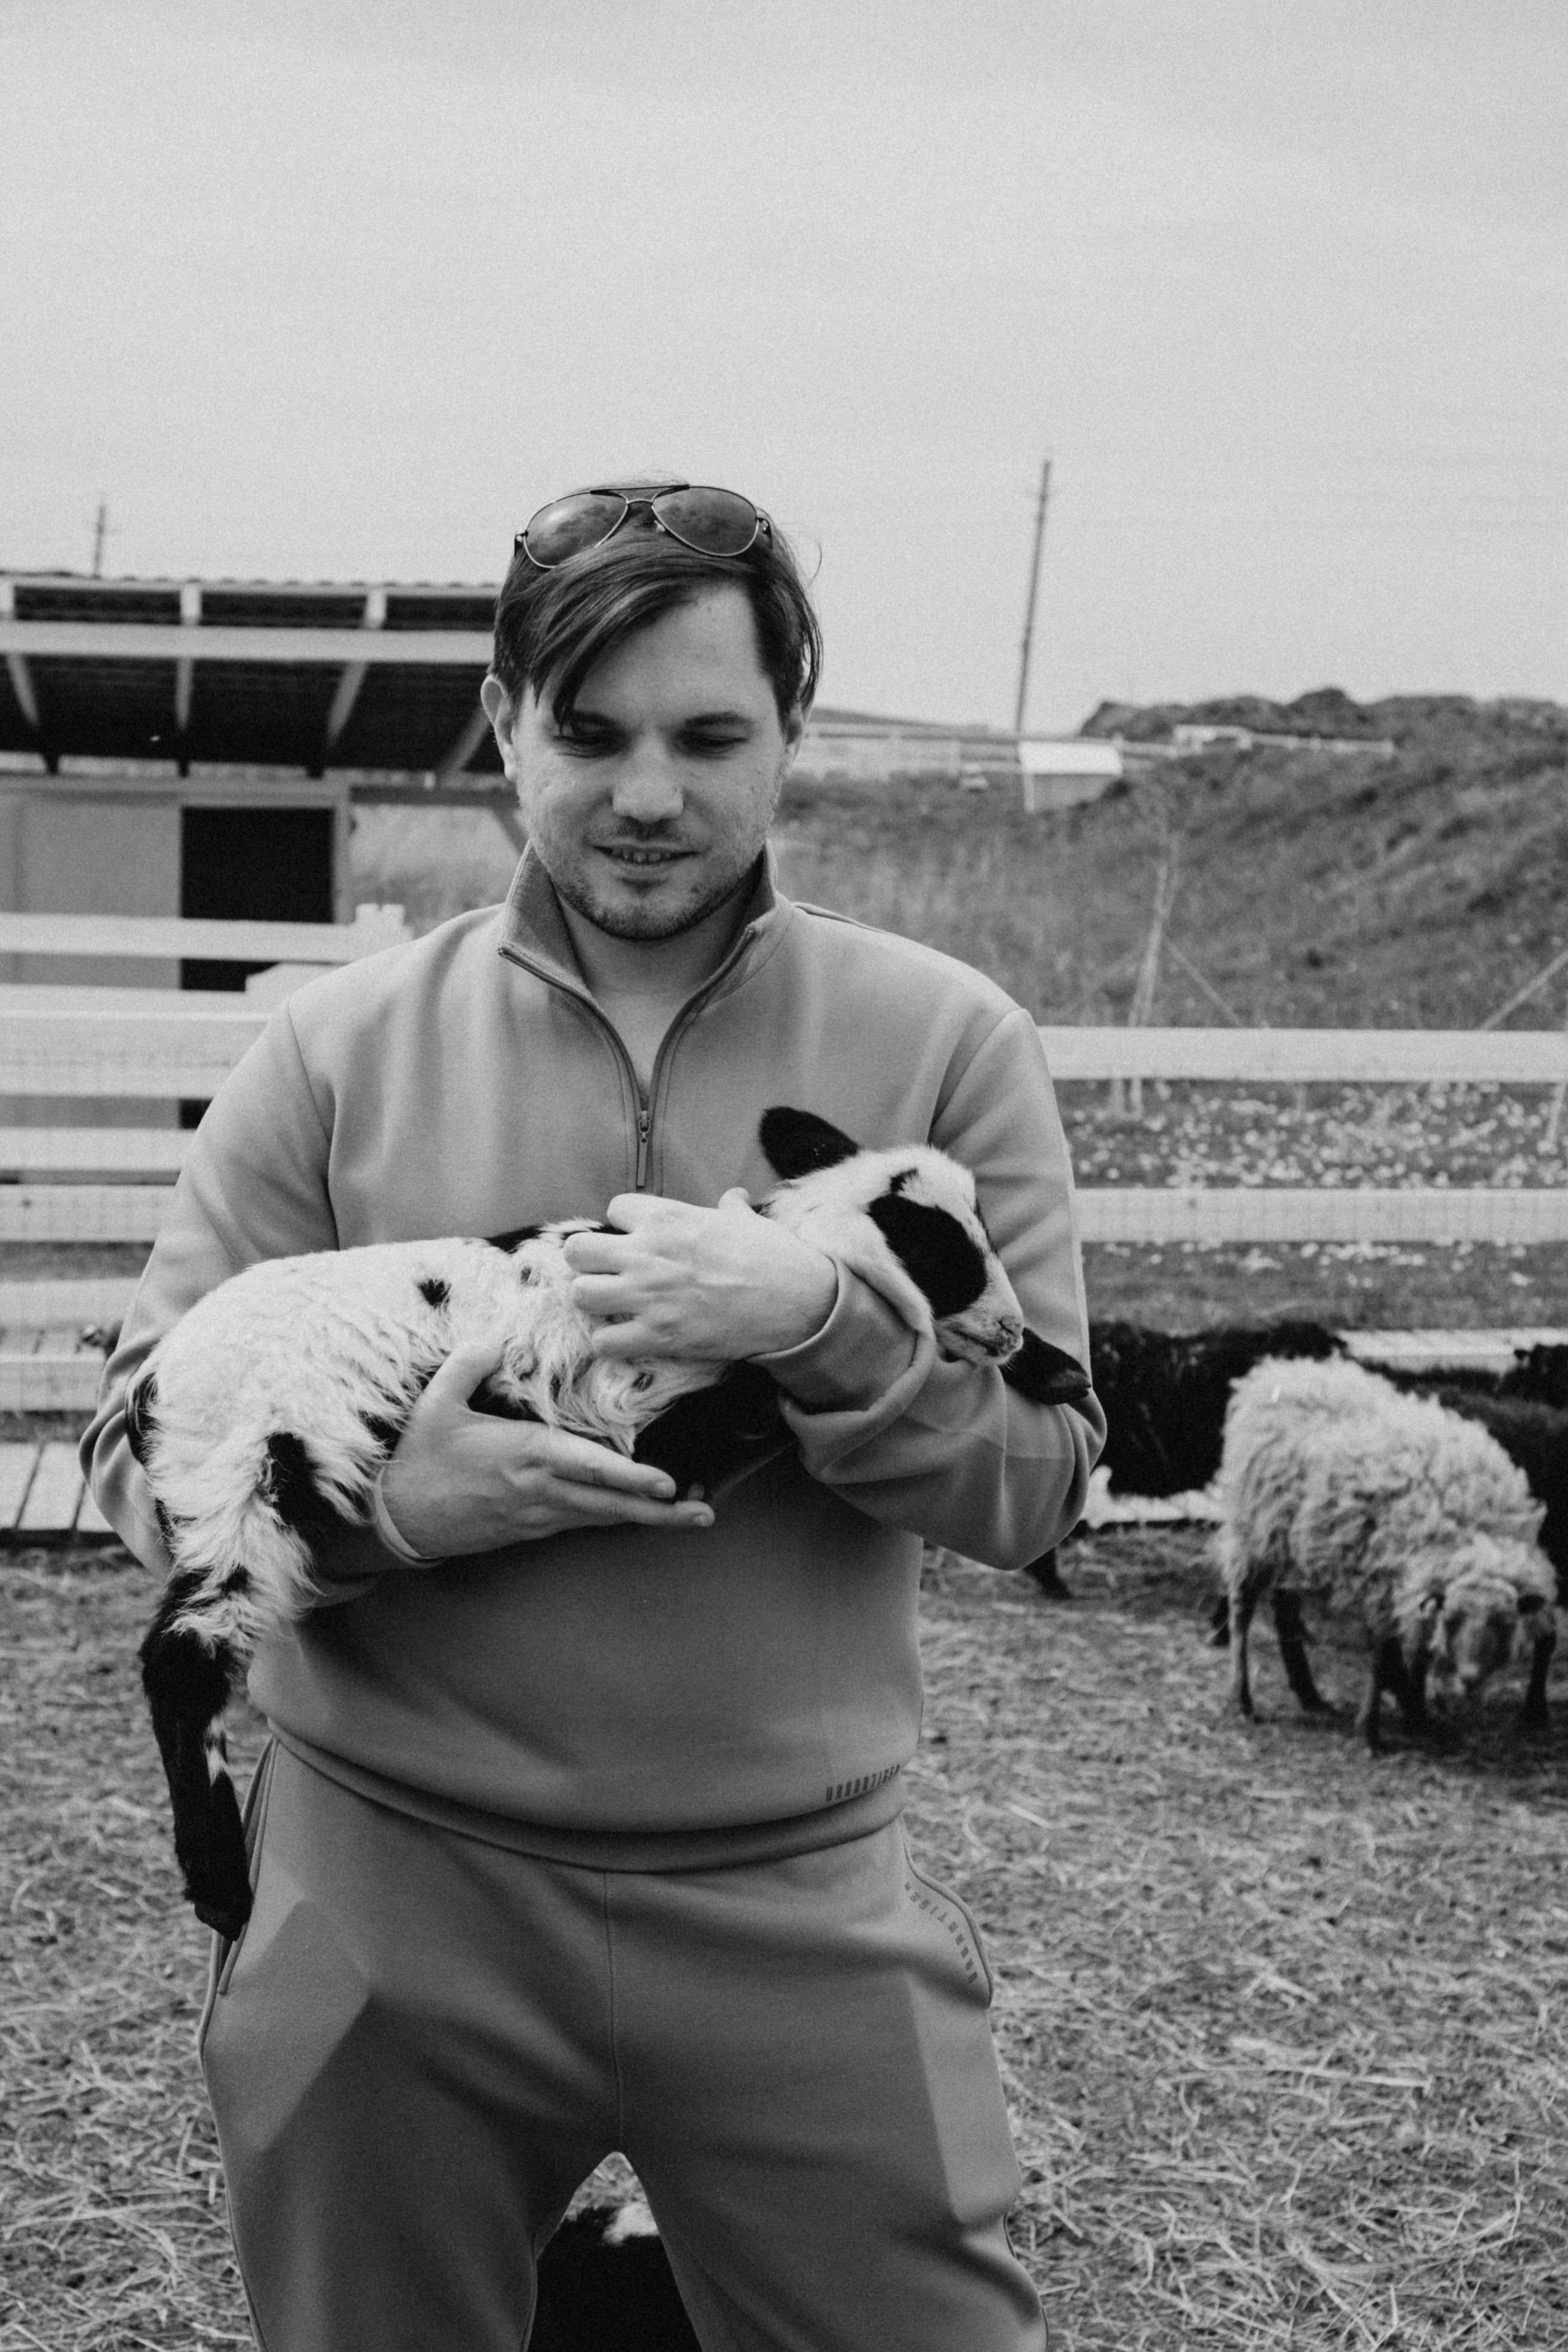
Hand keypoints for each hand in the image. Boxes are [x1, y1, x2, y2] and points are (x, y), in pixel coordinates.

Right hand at [378, 1342, 714, 1557]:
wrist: (394, 1517)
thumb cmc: (417, 1458)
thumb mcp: (434, 1404)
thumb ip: (466, 1366)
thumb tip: (491, 1338)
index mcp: (523, 1456)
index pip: (586, 1468)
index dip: (628, 1477)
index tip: (665, 1482)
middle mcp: (539, 1490)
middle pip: (608, 1504)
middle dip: (658, 1510)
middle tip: (702, 1512)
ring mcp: (537, 1514)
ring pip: (602, 1518)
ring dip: (647, 1519)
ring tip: (692, 1516)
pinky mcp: (531, 1528)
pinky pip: (583, 1522)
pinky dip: (616, 1518)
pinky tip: (643, 1514)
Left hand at [562, 1188, 837, 1362]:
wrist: (797, 1303)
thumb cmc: (773, 1256)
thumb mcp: (747, 1221)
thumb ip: (729, 1207)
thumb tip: (732, 1197)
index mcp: (667, 1218)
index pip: (614, 1209)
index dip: (625, 1225)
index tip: (638, 1238)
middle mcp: (647, 1255)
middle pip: (577, 1251)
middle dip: (588, 1262)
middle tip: (607, 1272)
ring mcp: (648, 1297)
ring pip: (581, 1295)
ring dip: (594, 1301)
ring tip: (613, 1306)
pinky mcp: (657, 1336)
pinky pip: (603, 1342)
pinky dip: (611, 1343)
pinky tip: (628, 1338)